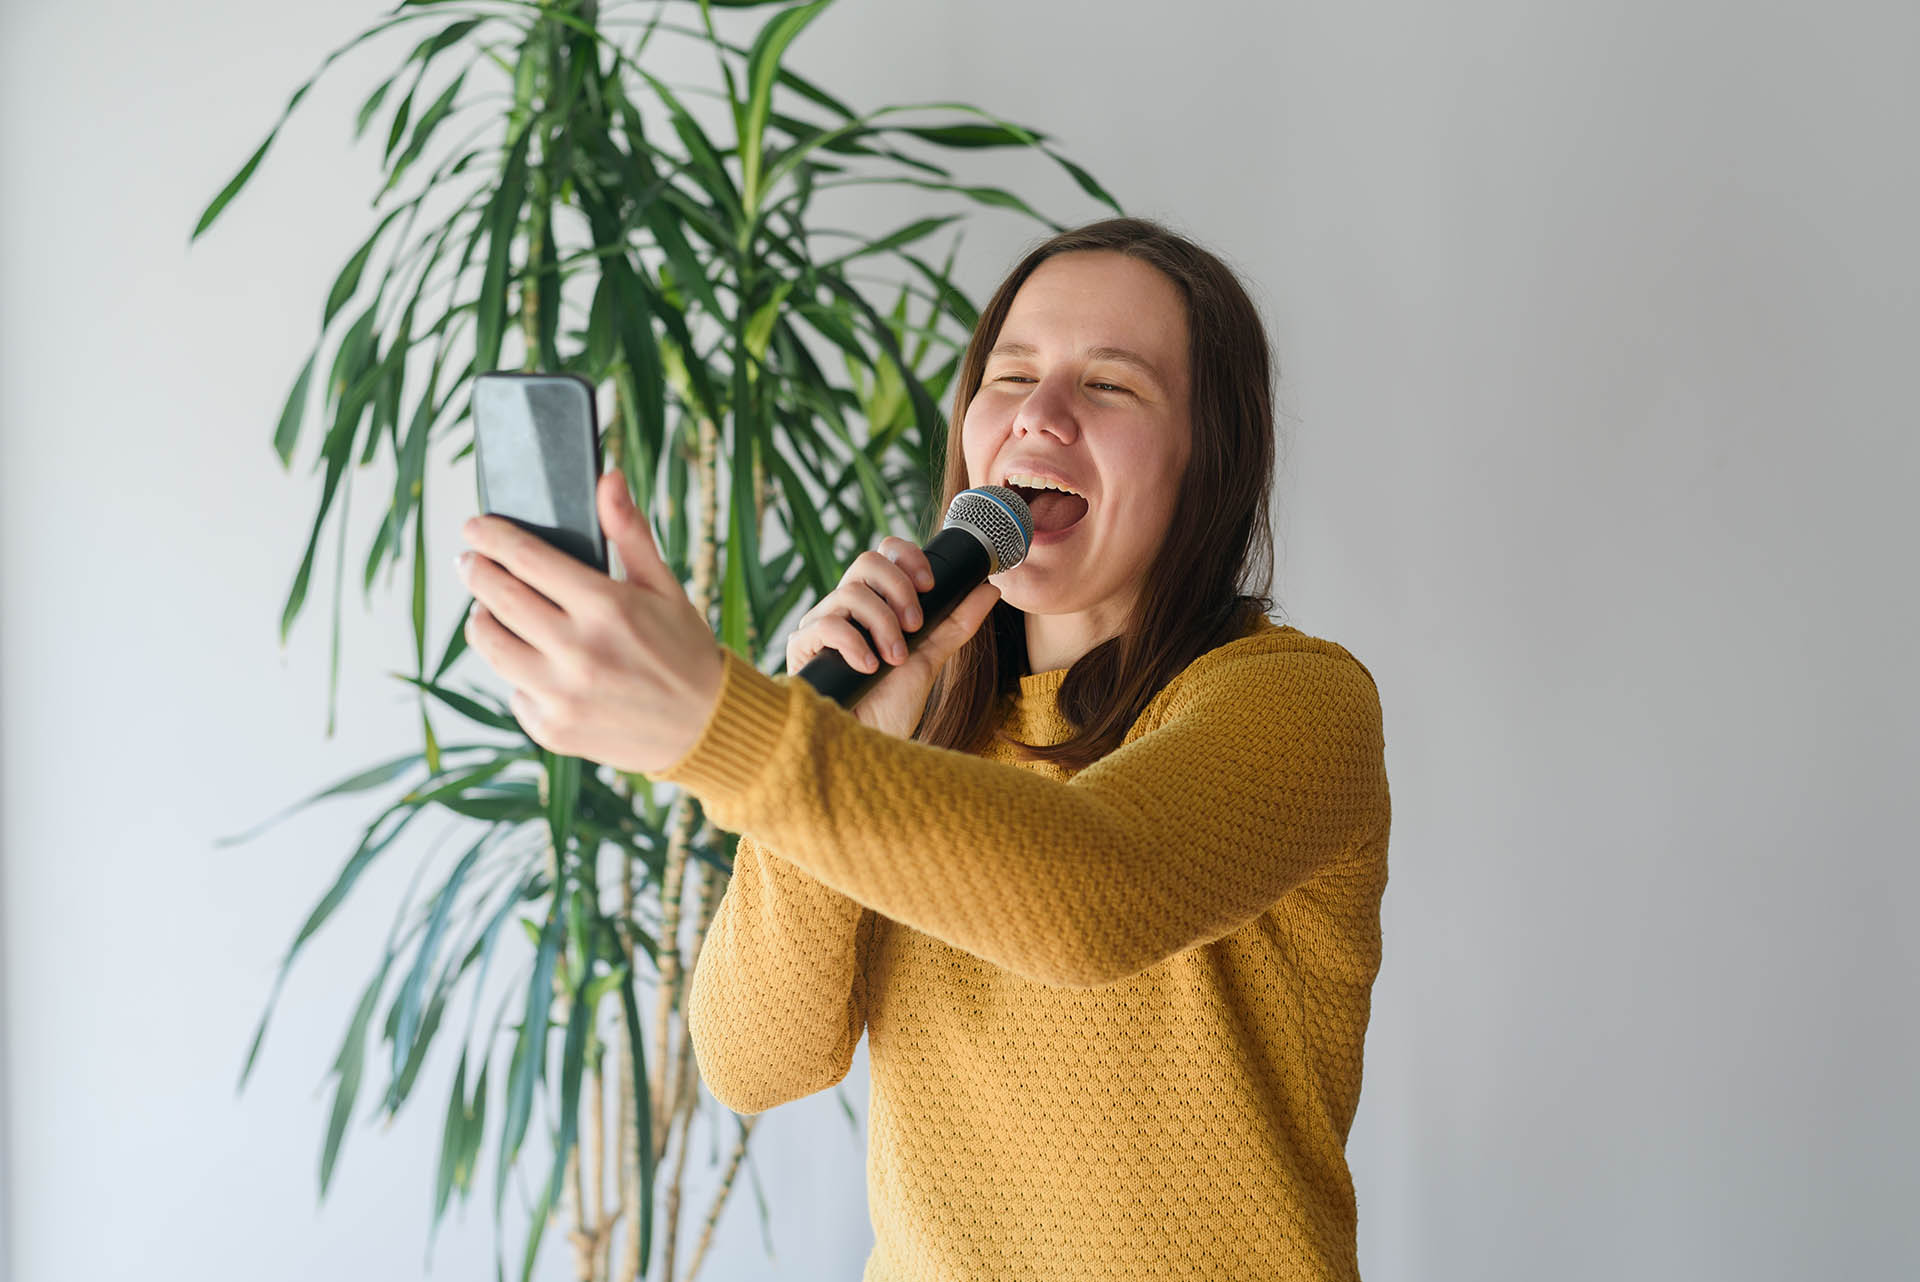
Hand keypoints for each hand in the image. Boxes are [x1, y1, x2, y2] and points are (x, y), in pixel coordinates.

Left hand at [457, 471, 723, 773]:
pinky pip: (513, 690)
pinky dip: (518, 671)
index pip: (527, 559)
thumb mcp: (665, 586)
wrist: (706, 729)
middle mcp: (579, 651)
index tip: (475, 527)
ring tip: (490, 608)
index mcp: (607, 608)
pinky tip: (537, 662)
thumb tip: (608, 478)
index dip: (492, 537)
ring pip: (491, 644)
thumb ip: (629, 532)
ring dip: (482, 618)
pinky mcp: (552, 729)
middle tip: (470, 561)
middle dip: (475, 570)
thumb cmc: (684, 651)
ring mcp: (562, 695)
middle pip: (497, 597)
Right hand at [788, 536, 1000, 738]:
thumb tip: (989, 588)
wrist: (866, 746)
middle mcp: (845, 608)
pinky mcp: (802, 647)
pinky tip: (868, 667)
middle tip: (915, 625)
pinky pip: (826, 624)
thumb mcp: (931, 659)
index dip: (907, 557)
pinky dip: (854, 643)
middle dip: (899, 589)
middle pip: (866, 561)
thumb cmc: (890, 705)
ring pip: (850, 592)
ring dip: (883, 625)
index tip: (930, 585)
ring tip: (894, 659)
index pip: (884, 555)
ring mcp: (821, 624)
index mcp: (874, 603)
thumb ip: (957, 623)